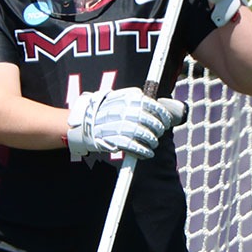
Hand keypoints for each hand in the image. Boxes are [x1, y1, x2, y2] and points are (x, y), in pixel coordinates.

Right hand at [66, 87, 189, 162]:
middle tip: (160, 132)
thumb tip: (157, 106)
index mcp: (125, 99)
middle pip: (147, 120)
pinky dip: (142, 150)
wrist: (84, 123)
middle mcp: (122, 111)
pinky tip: (148, 152)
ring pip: (141, 133)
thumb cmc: (105, 111)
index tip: (166, 120)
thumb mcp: (118, 98)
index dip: (161, 113)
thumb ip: (135, 99)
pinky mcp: (113, 139)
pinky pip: (132, 146)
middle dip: (158, 128)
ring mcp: (117, 125)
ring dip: (151, 140)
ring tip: (154, 143)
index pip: (150, 104)